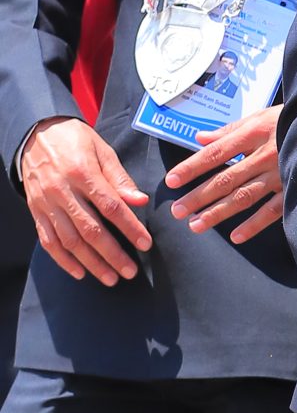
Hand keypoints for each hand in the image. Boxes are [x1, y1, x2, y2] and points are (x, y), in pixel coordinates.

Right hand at [19, 115, 151, 283]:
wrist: (36, 134)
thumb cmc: (75, 140)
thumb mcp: (102, 150)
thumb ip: (120, 178)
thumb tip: (140, 201)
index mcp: (83, 173)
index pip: (110, 206)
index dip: (130, 228)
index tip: (145, 244)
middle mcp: (62, 191)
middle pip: (90, 229)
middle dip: (112, 254)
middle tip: (130, 271)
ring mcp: (46, 203)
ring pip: (69, 240)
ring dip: (91, 263)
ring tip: (110, 278)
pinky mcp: (35, 211)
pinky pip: (48, 241)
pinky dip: (63, 260)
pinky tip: (80, 272)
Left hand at [165, 105, 284, 242]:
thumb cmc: (292, 118)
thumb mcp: (261, 116)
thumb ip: (230, 129)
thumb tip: (200, 139)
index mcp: (254, 133)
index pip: (216, 153)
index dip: (192, 167)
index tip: (171, 181)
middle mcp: (264, 155)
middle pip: (225, 179)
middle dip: (199, 196)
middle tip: (177, 211)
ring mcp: (280, 173)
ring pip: (245, 197)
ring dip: (219, 213)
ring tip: (195, 226)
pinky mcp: (295, 187)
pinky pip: (274, 210)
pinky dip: (255, 224)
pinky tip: (236, 236)